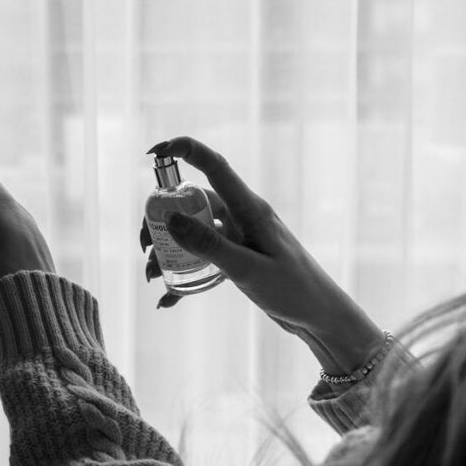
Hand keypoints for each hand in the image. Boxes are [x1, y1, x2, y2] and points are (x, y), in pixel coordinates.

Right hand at [141, 137, 379, 357]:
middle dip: (162, 218)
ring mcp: (239, 235)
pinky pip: (202, 257)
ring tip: (152, 274)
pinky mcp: (237, 256)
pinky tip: (168, 299)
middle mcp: (242, 215)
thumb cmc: (294, 289)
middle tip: (144, 243)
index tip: (155, 150)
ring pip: (192, 230)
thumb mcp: (248, 269)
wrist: (320, 316)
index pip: (215, 166)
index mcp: (250, 208)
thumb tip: (170, 218)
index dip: (186, 150)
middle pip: (192, 202)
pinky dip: (183, 274)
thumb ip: (209, 245)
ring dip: (168, 249)